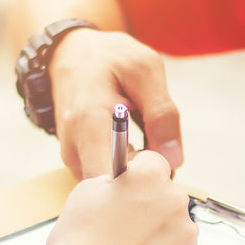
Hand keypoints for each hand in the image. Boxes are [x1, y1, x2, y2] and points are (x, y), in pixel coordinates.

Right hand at [46, 150, 198, 244]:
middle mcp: (174, 200)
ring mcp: (186, 233)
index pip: (153, 163)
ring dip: (158, 234)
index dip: (137, 177)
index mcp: (149, 177)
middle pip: (166, 196)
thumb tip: (122, 185)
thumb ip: (112, 182)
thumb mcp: (85, 193)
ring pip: (174, 226)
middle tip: (124, 228)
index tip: (131, 189)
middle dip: (149, 207)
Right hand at [50, 28, 182, 178]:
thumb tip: (173, 159)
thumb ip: (162, 114)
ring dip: (137, 173)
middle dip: (144, 179)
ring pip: (113, 187)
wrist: (72, 54)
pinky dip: (127, 168)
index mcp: (89, 125)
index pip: (111, 183)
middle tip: (160, 149)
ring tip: (145, 139)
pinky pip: (108, 177)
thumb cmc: (108, 57)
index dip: (142, 183)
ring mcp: (74, 158)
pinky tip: (134, 146)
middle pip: (114, 191)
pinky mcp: (79, 162)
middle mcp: (74, 149)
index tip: (160, 165)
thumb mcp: (145, 71)